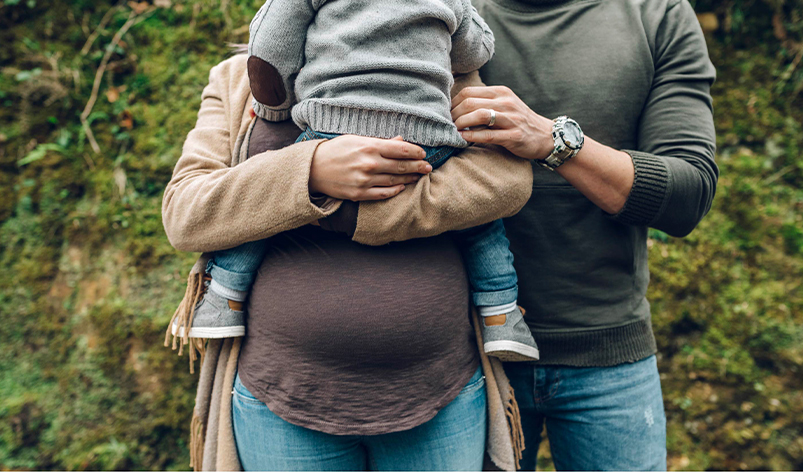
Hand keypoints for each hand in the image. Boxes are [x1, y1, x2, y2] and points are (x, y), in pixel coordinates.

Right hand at [310, 135, 431, 200]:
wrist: (312, 169)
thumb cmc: (335, 150)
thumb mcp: (356, 140)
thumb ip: (379, 142)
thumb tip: (400, 141)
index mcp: (369, 147)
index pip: (401, 149)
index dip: (416, 152)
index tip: (423, 153)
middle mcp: (370, 164)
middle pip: (401, 166)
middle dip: (418, 166)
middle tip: (428, 167)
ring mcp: (365, 180)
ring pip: (395, 181)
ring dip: (409, 179)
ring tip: (418, 176)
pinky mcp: (359, 194)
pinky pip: (383, 194)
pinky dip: (395, 191)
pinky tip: (402, 188)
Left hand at [451, 86, 553, 160]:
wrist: (545, 136)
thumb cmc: (518, 121)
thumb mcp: (503, 105)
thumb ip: (484, 102)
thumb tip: (455, 106)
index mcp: (500, 92)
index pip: (468, 92)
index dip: (453, 103)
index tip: (446, 114)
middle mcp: (506, 102)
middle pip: (470, 103)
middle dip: (454, 115)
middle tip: (447, 125)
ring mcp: (511, 118)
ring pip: (479, 116)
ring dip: (461, 124)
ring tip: (453, 131)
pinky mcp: (514, 135)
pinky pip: (489, 135)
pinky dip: (473, 136)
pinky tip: (463, 139)